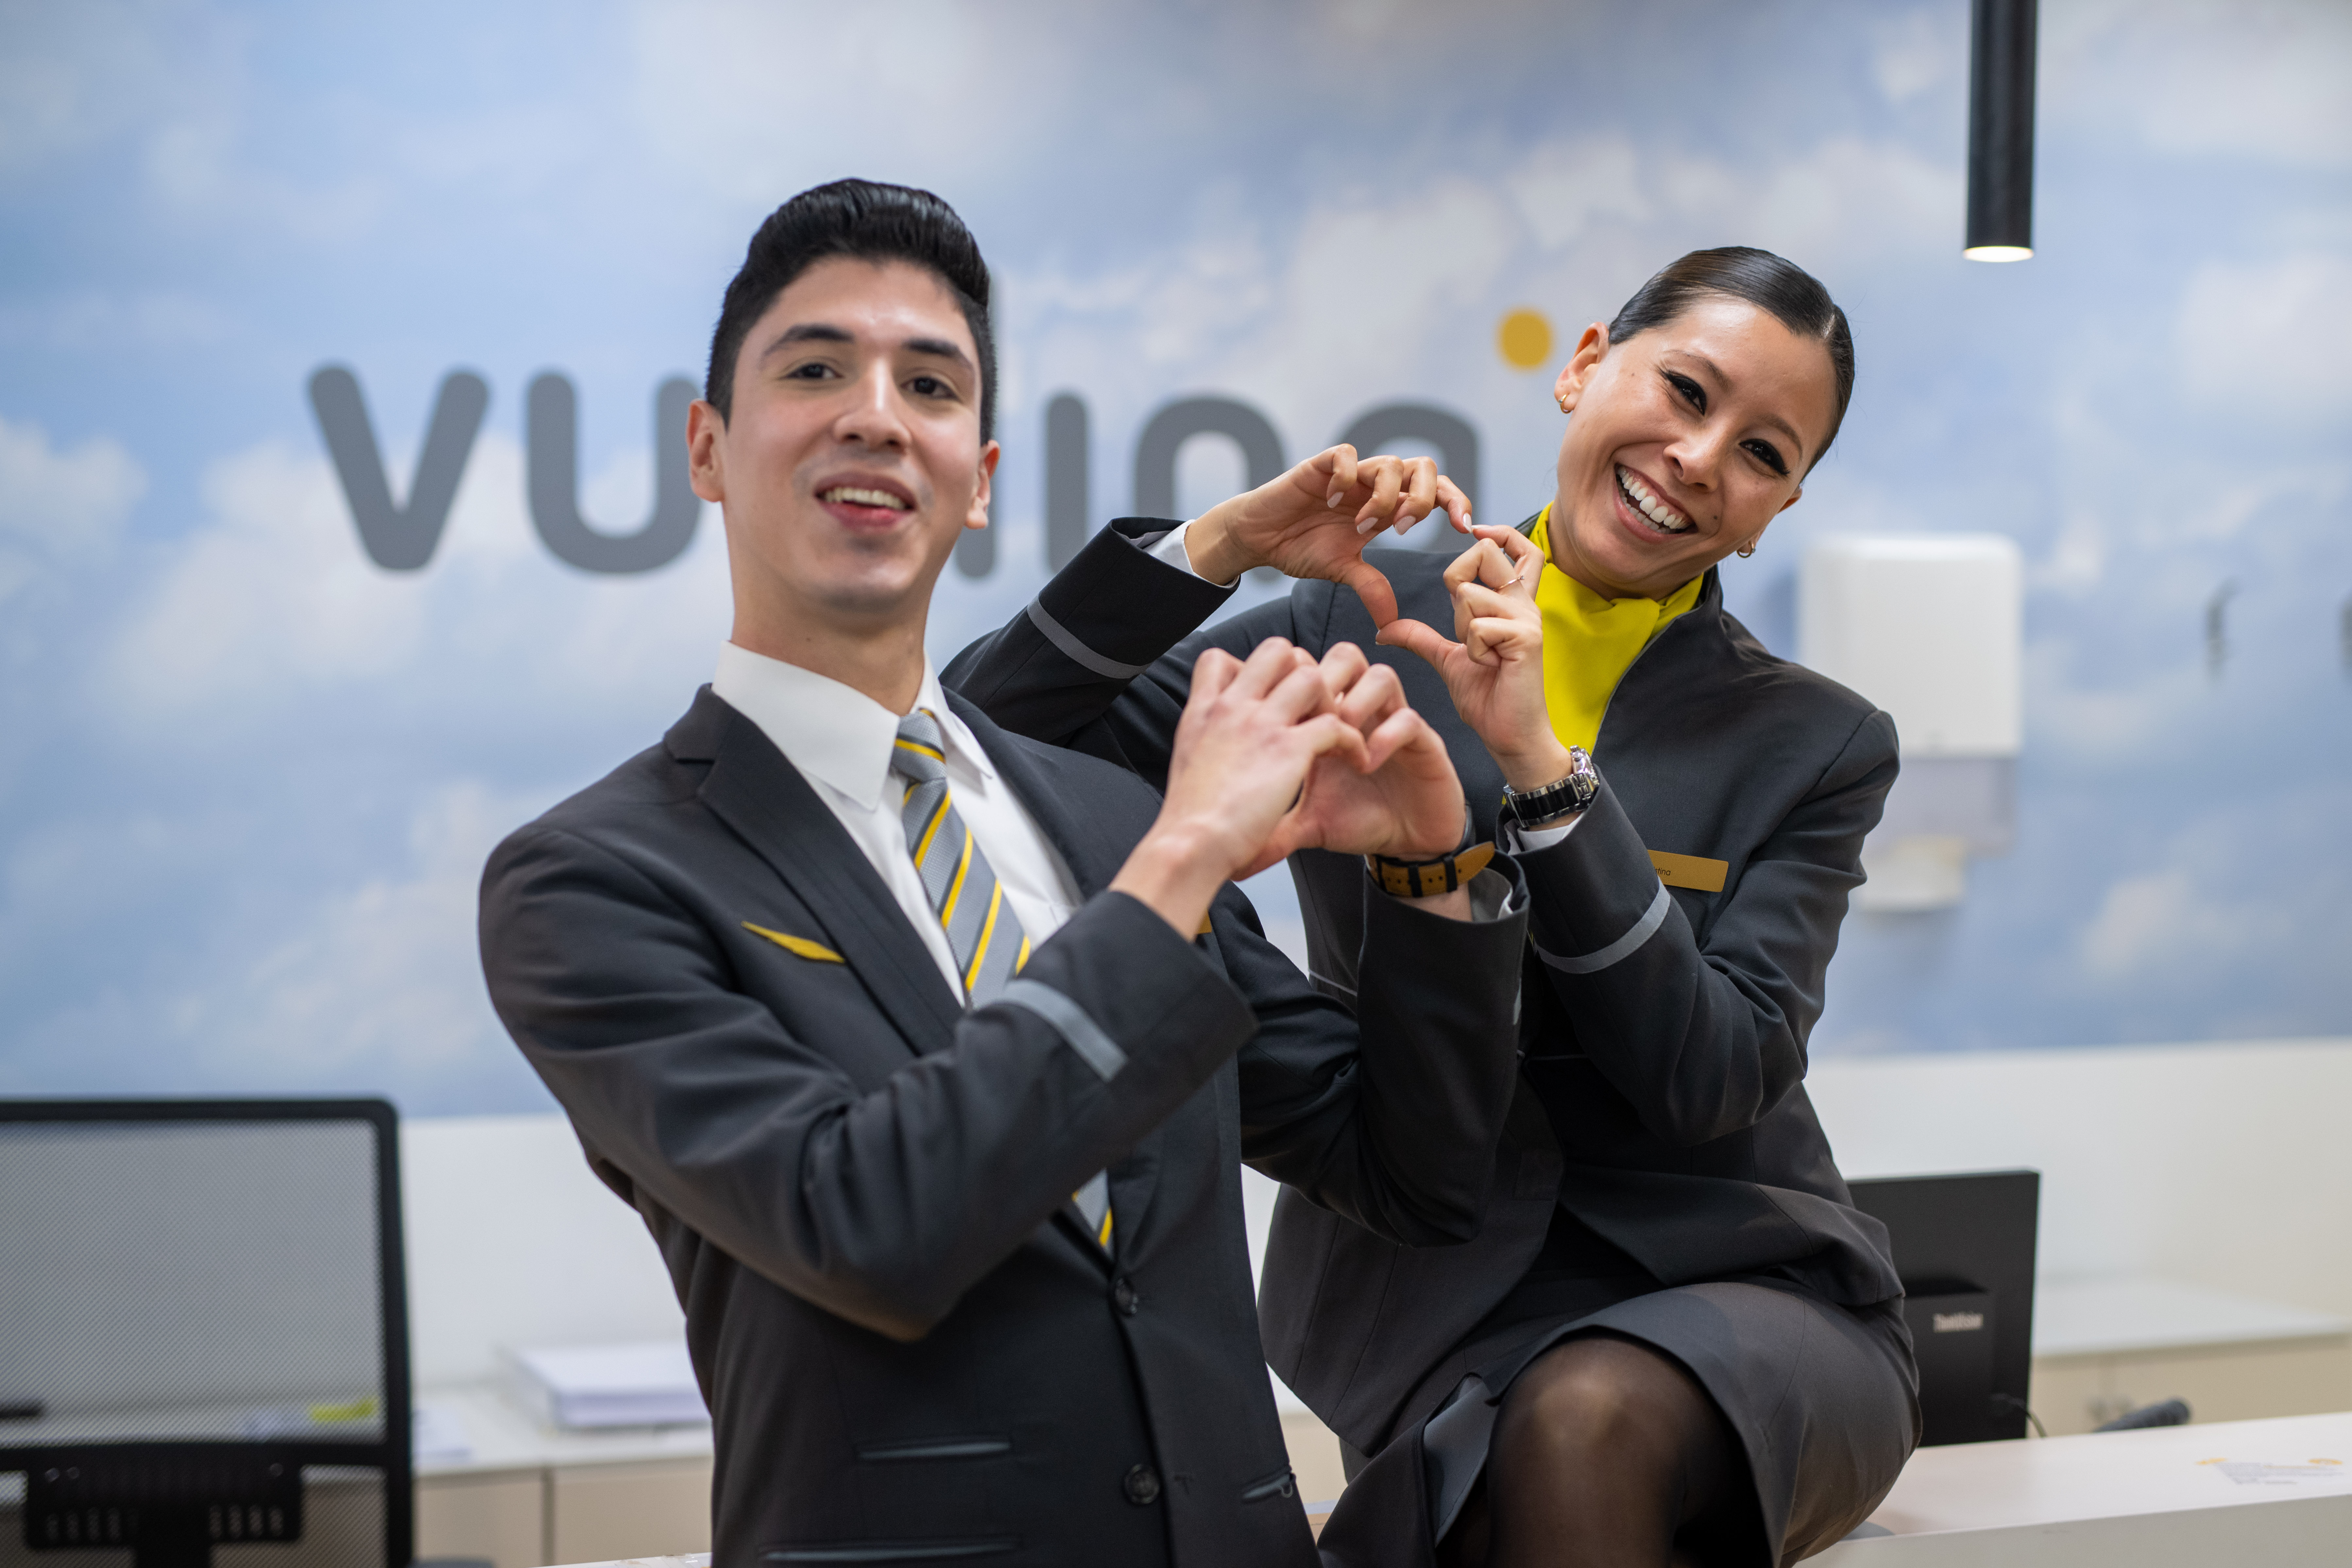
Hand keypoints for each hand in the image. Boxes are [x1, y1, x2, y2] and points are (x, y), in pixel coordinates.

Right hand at [1110, 638, 1370, 935]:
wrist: (1190, 845)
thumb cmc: (1190, 820)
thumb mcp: (1186, 766)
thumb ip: (1207, 744)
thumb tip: (1216, 752)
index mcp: (1204, 711)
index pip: (1220, 658)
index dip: (1250, 669)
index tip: (1266, 699)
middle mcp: (1232, 707)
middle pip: (1277, 651)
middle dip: (1302, 672)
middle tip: (1313, 709)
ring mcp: (1260, 724)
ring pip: (1311, 677)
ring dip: (1333, 701)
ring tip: (1338, 732)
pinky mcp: (1288, 749)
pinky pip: (1337, 724)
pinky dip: (1354, 742)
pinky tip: (1355, 762)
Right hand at [1184, 445, 1473, 625]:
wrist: (1258, 539)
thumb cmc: (1300, 548)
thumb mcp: (1343, 571)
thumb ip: (1371, 589)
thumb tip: (1392, 625)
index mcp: (1388, 506)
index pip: (1435, 491)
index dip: (1454, 502)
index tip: (1460, 529)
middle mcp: (1373, 485)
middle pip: (1424, 467)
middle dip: (1424, 499)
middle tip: (1403, 528)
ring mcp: (1349, 473)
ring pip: (1391, 463)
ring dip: (1384, 498)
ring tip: (1361, 524)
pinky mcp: (1320, 465)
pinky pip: (1346, 455)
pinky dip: (1345, 477)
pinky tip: (1330, 501)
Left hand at [1283, 643, 1465, 861]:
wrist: (1407, 843)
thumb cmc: (1361, 820)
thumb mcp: (1307, 822)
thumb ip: (1272, 825)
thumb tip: (1234, 855)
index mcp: (1328, 721)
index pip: (1307, 671)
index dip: (1290, 685)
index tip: (1276, 722)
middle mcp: (1362, 712)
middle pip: (1343, 658)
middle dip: (1325, 683)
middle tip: (1310, 720)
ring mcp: (1393, 722)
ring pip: (1379, 674)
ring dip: (1356, 703)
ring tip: (1339, 740)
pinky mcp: (1423, 741)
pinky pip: (1408, 718)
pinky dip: (1385, 736)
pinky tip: (1366, 763)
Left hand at [1375, 525, 1573, 791]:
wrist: (1509, 735)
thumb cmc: (1488, 698)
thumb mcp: (1447, 658)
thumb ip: (1420, 636)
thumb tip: (1383, 628)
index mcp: (1512, 602)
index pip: (1518, 546)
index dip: (1496, 532)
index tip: (1473, 531)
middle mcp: (1525, 603)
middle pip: (1484, 553)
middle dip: (1457, 580)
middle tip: (1462, 623)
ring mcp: (1529, 618)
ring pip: (1471, 594)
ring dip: (1462, 628)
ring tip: (1482, 656)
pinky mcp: (1527, 637)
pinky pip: (1478, 626)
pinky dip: (1473, 650)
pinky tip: (1490, 668)